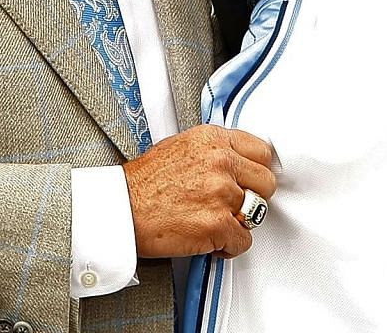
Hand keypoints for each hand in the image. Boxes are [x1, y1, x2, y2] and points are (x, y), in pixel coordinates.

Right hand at [123, 125, 278, 258]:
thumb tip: (235, 160)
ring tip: (220, 222)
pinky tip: (212, 241)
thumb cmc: (142, 183)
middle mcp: (221, 162)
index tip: (252, 181)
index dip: (256, 171)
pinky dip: (229, 246)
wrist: (119, 210)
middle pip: (266, 183)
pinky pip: (243, 240)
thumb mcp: (180, 147)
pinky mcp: (217, 224)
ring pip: (257, 213)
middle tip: (235, 205)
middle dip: (253, 197)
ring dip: (240, 222)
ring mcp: (221, 193)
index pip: (261, 152)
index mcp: (213, 140)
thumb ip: (213, 150)